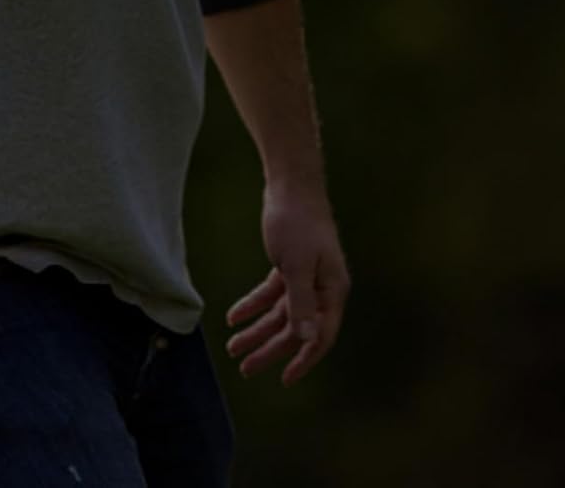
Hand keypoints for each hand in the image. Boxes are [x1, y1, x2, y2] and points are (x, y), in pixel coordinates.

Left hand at [224, 183, 349, 386]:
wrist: (291, 185)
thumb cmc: (298, 223)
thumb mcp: (296, 266)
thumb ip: (302, 304)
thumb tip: (309, 338)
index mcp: (332, 289)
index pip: (322, 334)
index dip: (304, 359)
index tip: (285, 379)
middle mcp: (322, 286)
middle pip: (297, 327)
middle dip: (271, 349)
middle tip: (244, 367)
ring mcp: (306, 275)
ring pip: (282, 313)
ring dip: (258, 329)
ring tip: (233, 345)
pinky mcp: (291, 265)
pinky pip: (272, 293)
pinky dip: (254, 304)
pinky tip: (234, 315)